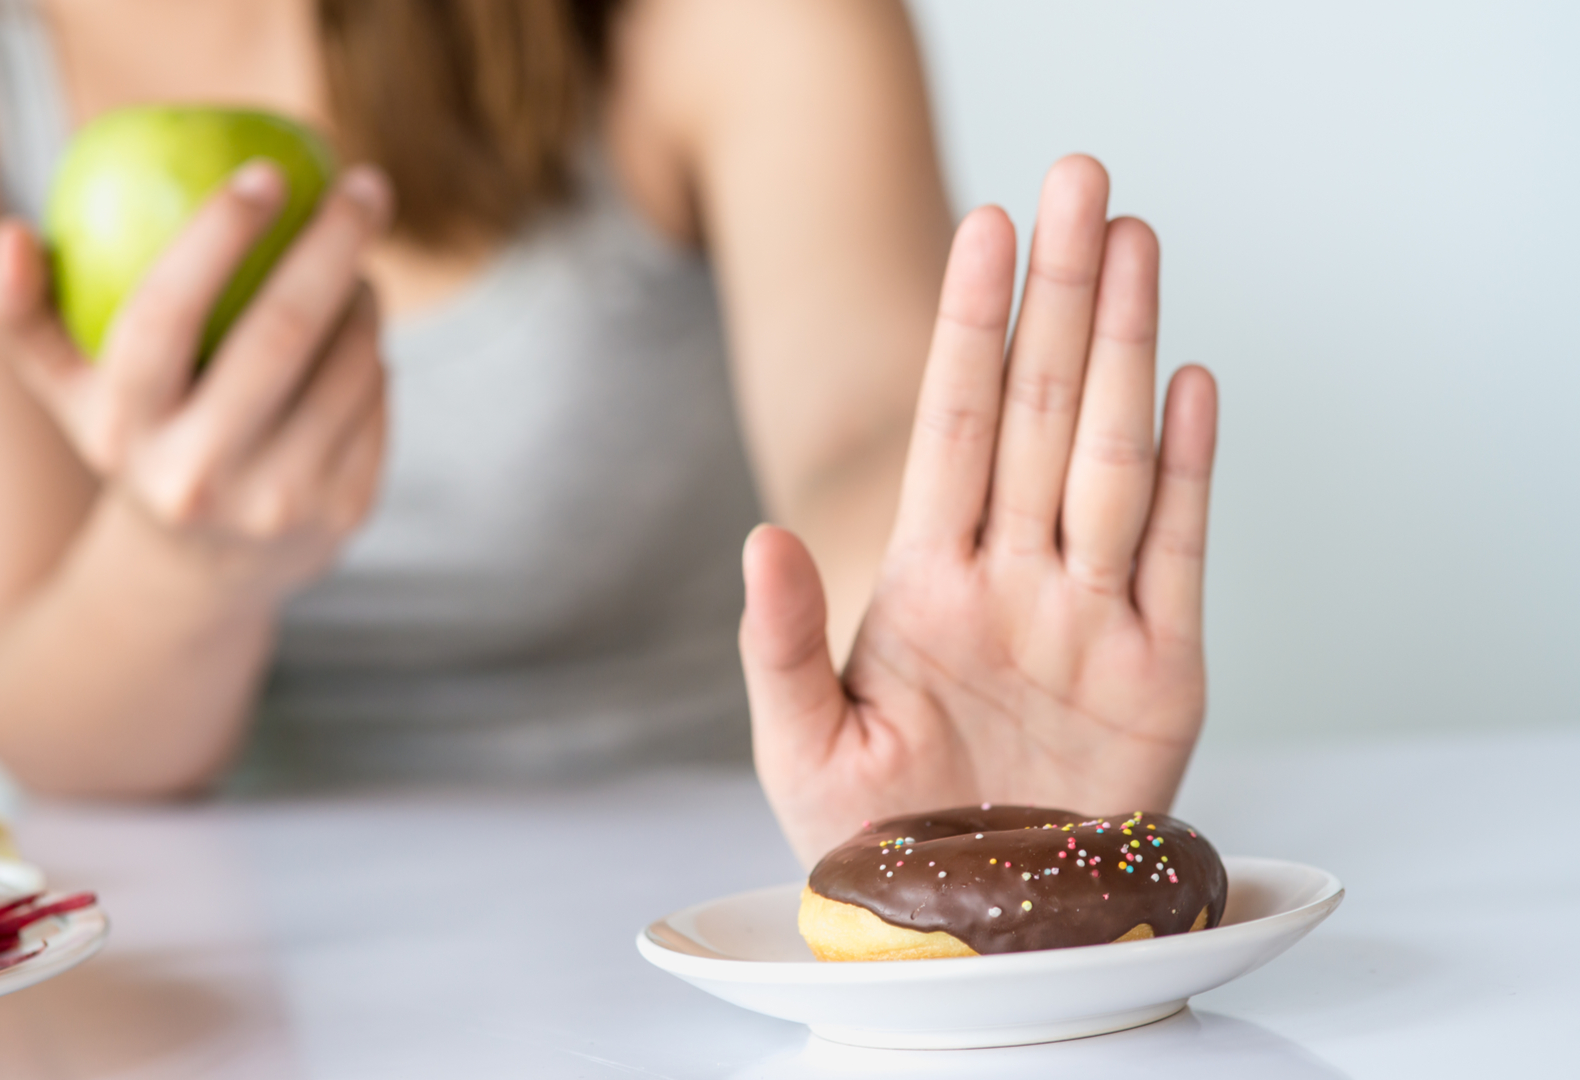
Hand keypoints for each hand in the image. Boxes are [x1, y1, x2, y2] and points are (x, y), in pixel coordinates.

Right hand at [0, 162, 392, 600]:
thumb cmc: (131, 438)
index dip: (217, 235)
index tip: (266, 174)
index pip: (163, 314)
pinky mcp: (344, 512)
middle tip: (363, 187)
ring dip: (365, 298)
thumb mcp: (64, 389)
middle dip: (334, 244)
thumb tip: (12, 233)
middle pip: (281, 334)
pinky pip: (377, 400)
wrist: (197, 574)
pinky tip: (360, 336)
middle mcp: (199, 475)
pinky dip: (374, 354)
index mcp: (121, 431)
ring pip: (349, 364)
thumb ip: (18, 311)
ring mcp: (278, 503)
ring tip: (356, 268)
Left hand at [743, 156, 1219, 863]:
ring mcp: (1089, 618)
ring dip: (1126, 350)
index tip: (982, 228)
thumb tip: (760, 537)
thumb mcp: (802, 748)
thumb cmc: (874, 844)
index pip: (951, 429)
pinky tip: (1193, 381)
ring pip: (1112, 456)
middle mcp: (1015, 580)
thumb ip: (784, 643)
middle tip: (1078, 179)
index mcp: (928, 587)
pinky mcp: (1160, 672)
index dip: (968, 327)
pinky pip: (1180, 552)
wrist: (970, 933)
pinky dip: (1192, 470)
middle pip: (1040, 413)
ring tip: (1134, 241)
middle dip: (1057, 297)